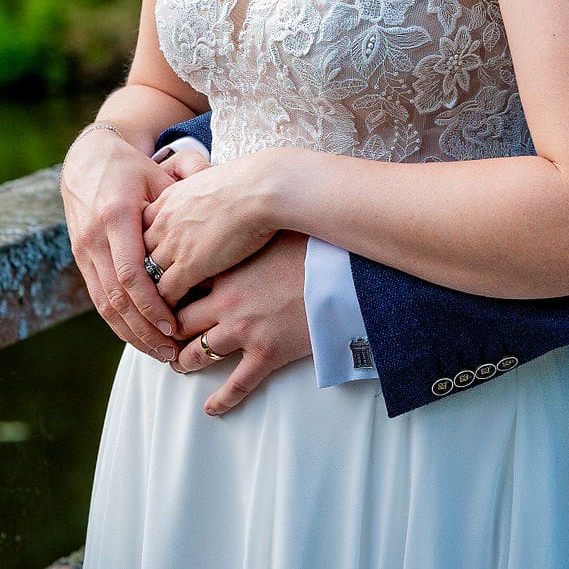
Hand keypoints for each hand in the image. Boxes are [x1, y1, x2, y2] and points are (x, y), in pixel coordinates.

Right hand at [61, 128, 181, 359]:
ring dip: (131, 334)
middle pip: (116, 299)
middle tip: (172, 353)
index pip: (131, 273)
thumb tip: (222, 192)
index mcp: (116, 216)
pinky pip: (100, 299)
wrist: (88, 160)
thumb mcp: (160, 171)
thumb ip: (189, 185)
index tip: (175, 325)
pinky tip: (142, 336)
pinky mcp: (81, 259)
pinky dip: (120, 322)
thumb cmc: (133, 167)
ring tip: (161, 354)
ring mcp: (84, 251)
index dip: (153, 304)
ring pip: (105, 305)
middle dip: (143, 331)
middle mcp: (95, 238)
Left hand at [141, 154, 274, 304]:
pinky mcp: (188, 265)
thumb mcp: (211, 180)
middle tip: (142, 300)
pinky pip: (164, 293)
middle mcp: (163, 222)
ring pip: (146, 280)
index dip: (144, 251)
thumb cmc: (250, 182)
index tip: (149, 267)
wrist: (262, 187)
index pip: (140, 231)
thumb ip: (199, 196)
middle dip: (138, 279)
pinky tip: (172, 318)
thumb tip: (207, 204)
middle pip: (136, 257)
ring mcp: (173, 244)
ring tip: (154, 317)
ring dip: (148, 300)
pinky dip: (164, 309)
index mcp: (168, 200)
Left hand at [170, 232, 312, 416]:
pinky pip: (236, 385)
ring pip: (197, 355)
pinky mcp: (265, 355)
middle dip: (169, 331)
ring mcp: (244, 331)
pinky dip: (221, 401)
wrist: (342, 273)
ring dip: (184, 362)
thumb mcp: (272, 234)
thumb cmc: (312, 247)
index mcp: (227, 270)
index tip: (162, 297)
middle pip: (181, 322)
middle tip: (165, 336)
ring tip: (180, 365)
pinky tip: (211, 409)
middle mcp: (227, 303)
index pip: (183, 284)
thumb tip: (238, 224)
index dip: (169, 293)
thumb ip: (247, 235)